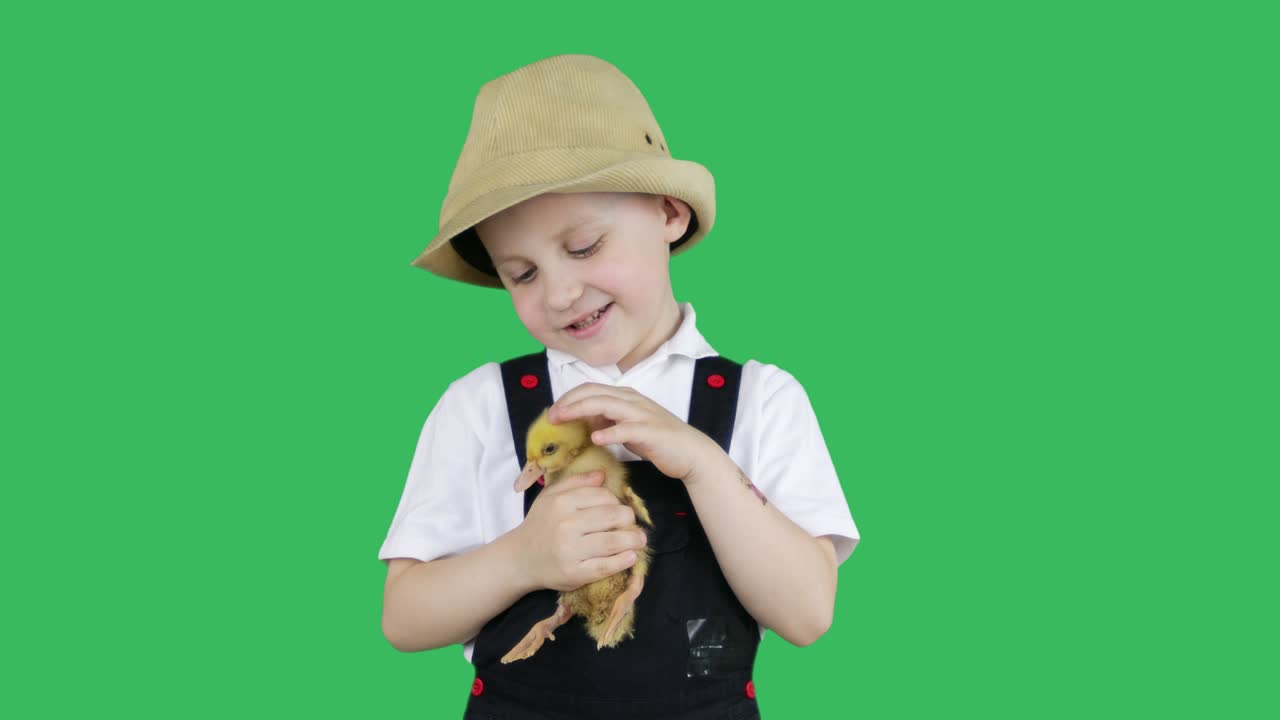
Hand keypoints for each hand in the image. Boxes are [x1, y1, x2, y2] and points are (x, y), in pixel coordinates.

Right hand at [511, 469, 648, 592]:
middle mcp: (566, 525)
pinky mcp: (574, 573)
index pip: (603, 496)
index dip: (617, 502)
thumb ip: (576, 482)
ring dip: (633, 540)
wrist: (519, 559)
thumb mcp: (550, 497)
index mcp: (562, 503)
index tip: (620, 509)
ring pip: (613, 541)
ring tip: (639, 540)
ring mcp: (570, 551)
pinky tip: (630, 557)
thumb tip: (603, 474)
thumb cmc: (539, 525)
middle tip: (632, 525)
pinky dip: (623, 561)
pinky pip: (606, 566)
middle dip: (629, 520)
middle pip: (613, 517)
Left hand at [549, 383, 724, 483]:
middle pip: (594, 393)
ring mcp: (642, 414)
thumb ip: (608, 421)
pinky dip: (610, 432)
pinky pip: (627, 429)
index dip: (569, 398)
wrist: (691, 452)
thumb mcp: (627, 427)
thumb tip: (585, 421)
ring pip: (606, 405)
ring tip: (563, 420)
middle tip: (552, 416)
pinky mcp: (651, 431)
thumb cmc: (658, 441)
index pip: (591, 389)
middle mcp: (632, 400)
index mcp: (625, 397)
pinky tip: (596, 439)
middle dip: (569, 402)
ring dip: (581, 411)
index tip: (553, 412)